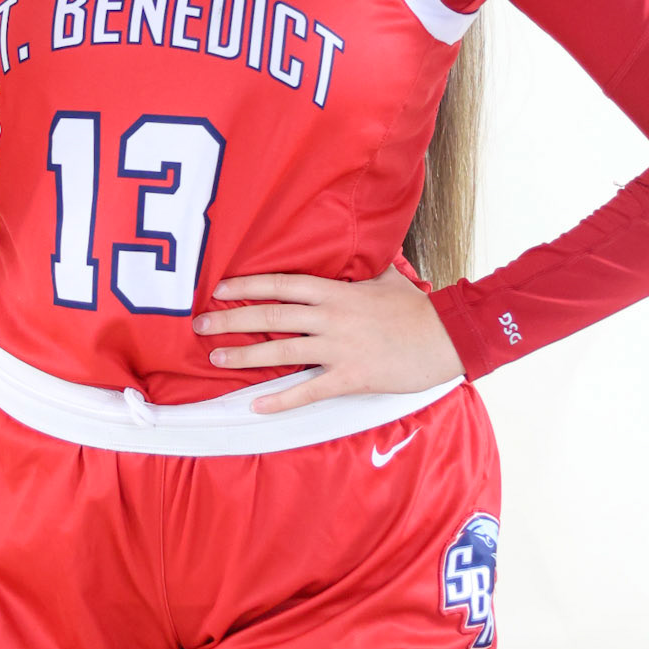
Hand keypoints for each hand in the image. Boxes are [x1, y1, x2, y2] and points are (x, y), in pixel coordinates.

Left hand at [191, 265, 464, 413]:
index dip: (247, 285)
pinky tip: (256, 405)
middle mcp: (330, 317)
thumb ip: (361, 266)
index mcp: (335, 291)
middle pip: (271, 316)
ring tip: (216, 358)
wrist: (448, 337)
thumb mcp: (385, 277)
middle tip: (200, 326)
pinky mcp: (351, 377)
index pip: (281, 284)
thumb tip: (357, 244)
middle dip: (232, 320)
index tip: (219, 289)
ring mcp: (339, 348)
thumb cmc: (415, 309)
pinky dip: (281, 399)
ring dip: (245, 357)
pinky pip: (309, 390)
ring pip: (282, 352)